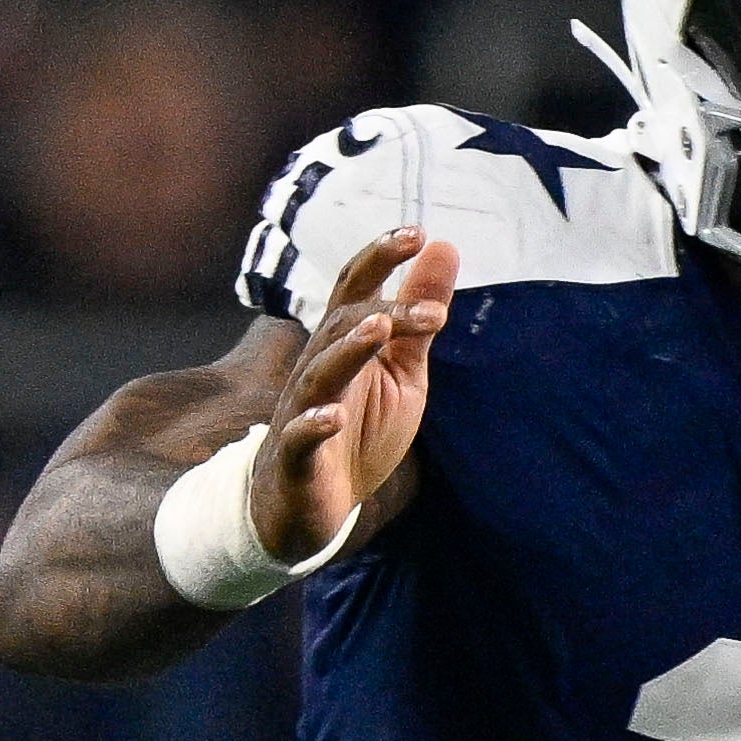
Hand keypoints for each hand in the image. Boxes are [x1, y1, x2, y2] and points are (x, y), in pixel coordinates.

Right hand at [262, 230, 457, 560]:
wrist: (311, 509)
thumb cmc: (358, 432)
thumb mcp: (402, 373)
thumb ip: (419, 317)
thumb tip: (444, 247)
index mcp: (345, 345)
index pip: (357, 289)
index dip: (381, 258)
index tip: (419, 232)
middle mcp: (318, 368)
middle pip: (342, 325)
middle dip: (382, 310)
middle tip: (432, 310)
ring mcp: (303, 411)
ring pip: (319, 372)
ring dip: (348, 349)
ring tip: (379, 329)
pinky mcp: (296, 458)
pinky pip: (300, 436)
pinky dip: (313, 424)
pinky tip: (332, 416)